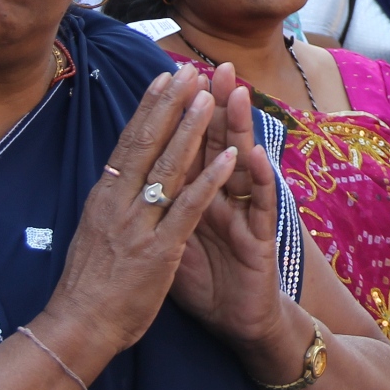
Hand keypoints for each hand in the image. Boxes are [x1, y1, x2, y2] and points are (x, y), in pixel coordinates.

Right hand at [47, 64, 240, 359]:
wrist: (78, 327)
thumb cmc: (89, 282)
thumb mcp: (95, 228)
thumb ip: (111, 197)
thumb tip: (119, 166)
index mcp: (104, 195)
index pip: (128, 140)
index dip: (149, 107)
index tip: (165, 76)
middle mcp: (119, 202)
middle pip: (147, 142)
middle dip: (171, 103)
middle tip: (190, 69)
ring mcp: (138, 224)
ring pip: (168, 167)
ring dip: (191, 129)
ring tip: (210, 97)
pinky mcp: (159, 249)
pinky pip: (188, 208)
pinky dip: (209, 180)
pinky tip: (228, 157)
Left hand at [167, 62, 291, 355]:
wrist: (235, 322)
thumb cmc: (202, 283)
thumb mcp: (169, 243)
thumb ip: (159, 209)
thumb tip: (130, 181)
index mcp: (195, 196)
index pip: (188, 145)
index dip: (181, 113)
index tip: (173, 76)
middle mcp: (223, 198)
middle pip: (217, 143)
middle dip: (215, 104)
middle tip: (215, 66)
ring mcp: (243, 215)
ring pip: (242, 164)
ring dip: (239, 129)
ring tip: (237, 94)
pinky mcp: (259, 240)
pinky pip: (258, 206)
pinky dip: (257, 180)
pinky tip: (255, 155)